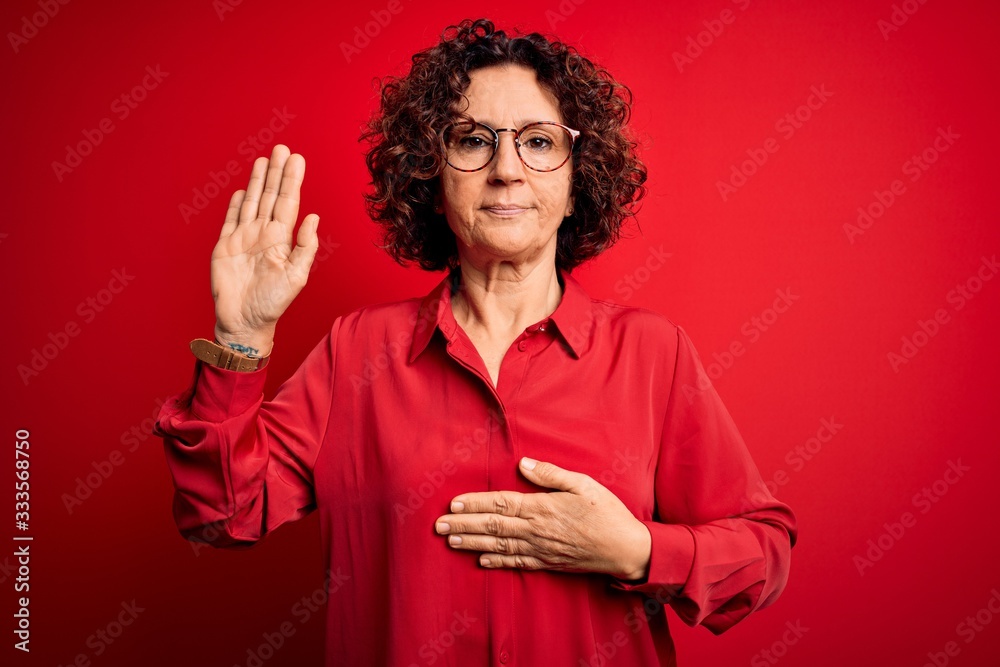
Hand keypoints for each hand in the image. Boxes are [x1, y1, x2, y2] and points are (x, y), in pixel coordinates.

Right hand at [211, 144, 319, 353]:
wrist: (244, 322)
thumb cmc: (273, 304)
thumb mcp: (296, 276)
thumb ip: (305, 247)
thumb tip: (313, 217)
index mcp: (281, 240)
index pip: (288, 203)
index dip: (292, 180)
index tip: (297, 159)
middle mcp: (263, 235)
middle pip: (270, 196)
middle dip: (276, 173)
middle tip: (282, 148)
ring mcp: (243, 239)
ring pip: (252, 202)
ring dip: (258, 181)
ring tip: (263, 159)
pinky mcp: (225, 247)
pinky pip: (230, 220)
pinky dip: (236, 204)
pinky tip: (243, 189)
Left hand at [435, 458, 651, 580]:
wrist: (627, 550)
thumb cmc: (607, 513)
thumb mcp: (583, 484)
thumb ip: (550, 474)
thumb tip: (523, 464)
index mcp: (542, 507)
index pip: (501, 504)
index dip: (475, 504)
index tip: (453, 503)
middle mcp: (536, 530)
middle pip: (493, 526)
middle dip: (463, 524)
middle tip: (438, 526)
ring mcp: (541, 549)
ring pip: (499, 545)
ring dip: (472, 543)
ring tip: (451, 541)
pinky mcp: (548, 563)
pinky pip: (517, 563)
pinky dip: (497, 561)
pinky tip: (481, 560)